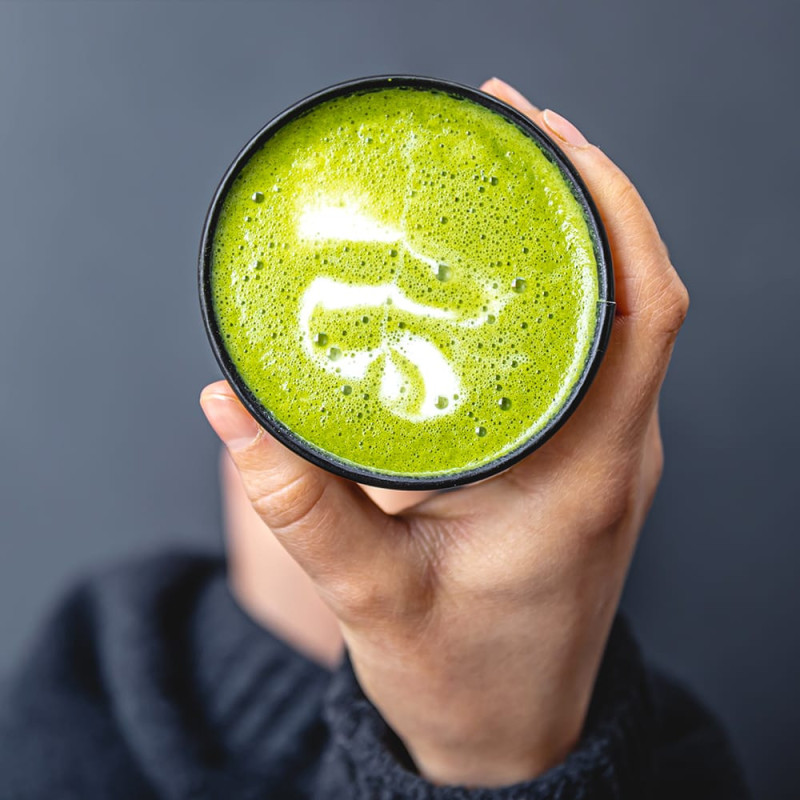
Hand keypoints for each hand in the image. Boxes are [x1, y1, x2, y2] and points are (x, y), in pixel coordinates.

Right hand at [200, 77, 688, 787]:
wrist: (509, 733)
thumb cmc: (461, 677)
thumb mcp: (373, 599)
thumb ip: (301, 505)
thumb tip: (230, 408)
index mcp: (584, 473)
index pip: (643, 309)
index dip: (611, 207)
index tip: (547, 139)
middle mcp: (614, 451)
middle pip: (636, 291)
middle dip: (582, 196)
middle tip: (505, 136)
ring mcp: (606, 454)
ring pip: (618, 319)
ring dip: (571, 242)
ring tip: (502, 186)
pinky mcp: (583, 462)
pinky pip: (592, 355)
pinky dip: (557, 295)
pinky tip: (501, 276)